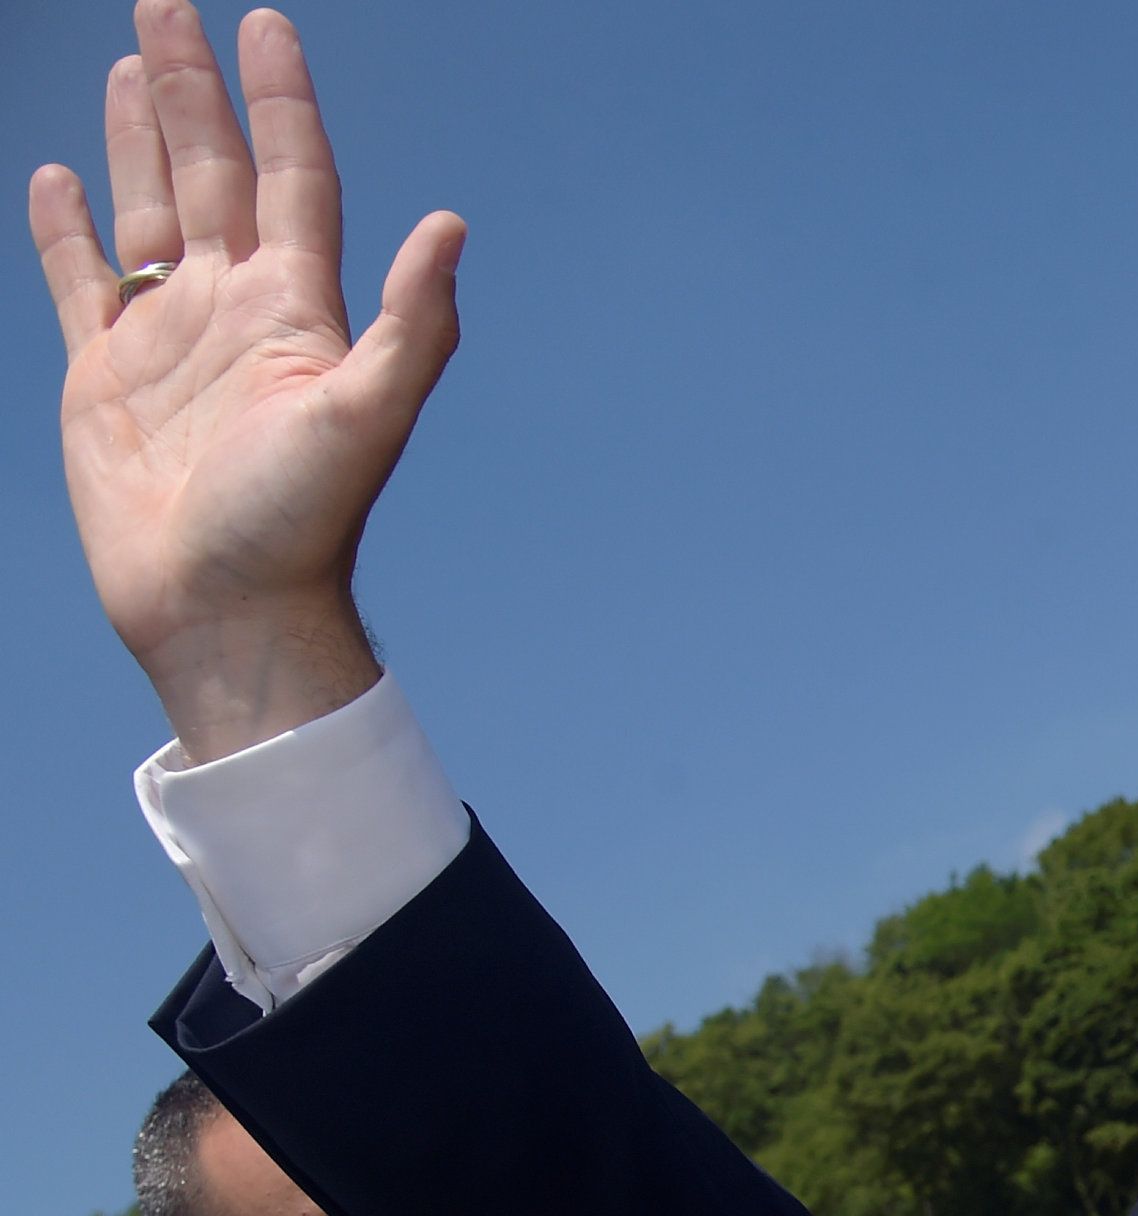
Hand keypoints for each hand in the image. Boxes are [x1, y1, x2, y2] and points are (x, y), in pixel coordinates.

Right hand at [29, 3, 462, 760]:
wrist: (225, 610)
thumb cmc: (300, 524)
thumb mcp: (366, 415)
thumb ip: (414, 324)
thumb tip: (451, 224)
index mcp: (298, 310)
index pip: (293, 177)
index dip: (279, 102)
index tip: (265, 26)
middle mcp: (236, 311)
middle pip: (213, 172)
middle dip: (191, 90)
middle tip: (165, 5)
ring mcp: (170, 340)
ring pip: (151, 211)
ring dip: (139, 140)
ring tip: (129, 64)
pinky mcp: (106, 375)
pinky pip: (82, 283)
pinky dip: (70, 231)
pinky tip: (63, 180)